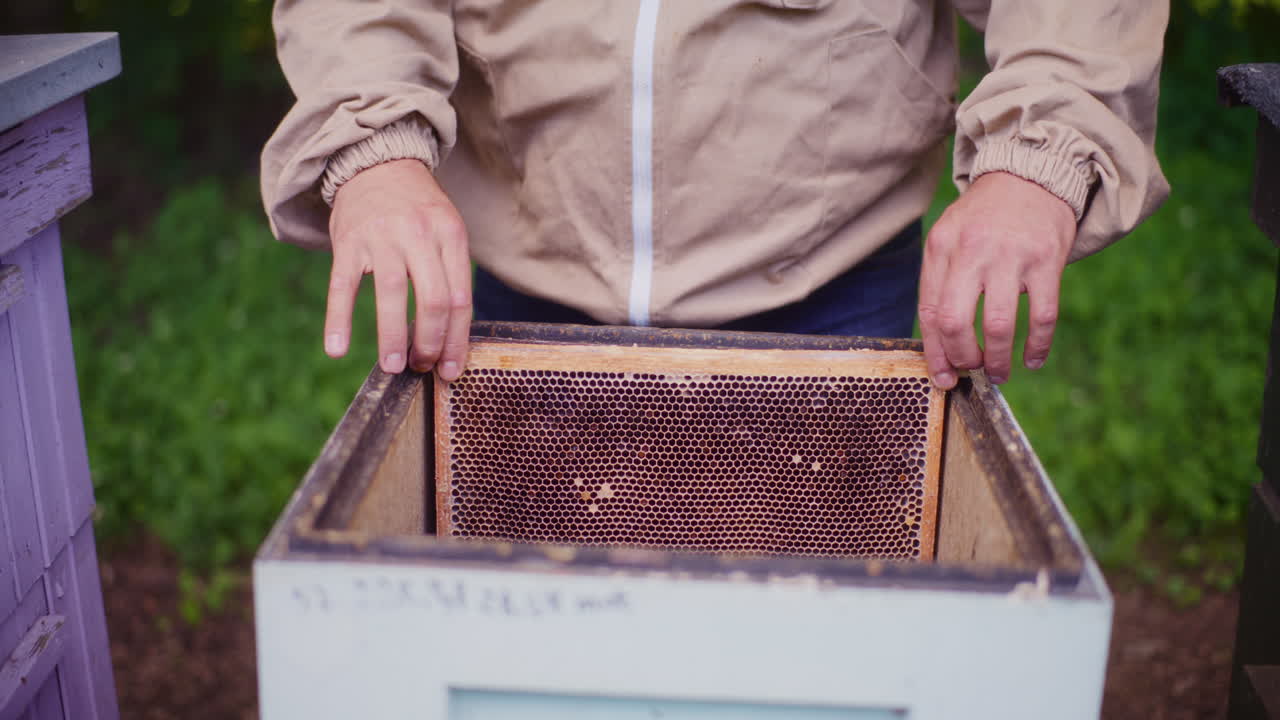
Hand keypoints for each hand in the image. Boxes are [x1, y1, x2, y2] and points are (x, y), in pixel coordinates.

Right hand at [326, 159, 470, 379]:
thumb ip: (452, 274)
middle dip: (430, 342)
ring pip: (391, 295)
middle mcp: (419, 234)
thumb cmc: (418, 210)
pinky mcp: (348, 241)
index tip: (450, 369)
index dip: (456, 340)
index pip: (461, 299)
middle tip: (422, 366)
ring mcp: (382, 236)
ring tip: (392, 366)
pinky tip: (337, 348)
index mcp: (451, 235)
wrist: (376, 163)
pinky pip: (342, 286)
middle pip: (433, 300)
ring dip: (392, 338)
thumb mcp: (447, 230)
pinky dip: (338, 320)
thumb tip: (452, 337)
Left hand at [918, 171, 1075, 388]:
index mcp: (941, 248)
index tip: (942, 377)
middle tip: (970, 370)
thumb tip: (939, 343)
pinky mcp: (1046, 260)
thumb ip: (941, 282)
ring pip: (998, 325)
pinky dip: (1038, 346)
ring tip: (999, 372)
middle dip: (961, 358)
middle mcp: (972, 252)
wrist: (1031, 174)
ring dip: (997, 360)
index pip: (930, 312)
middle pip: (956, 322)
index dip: (935, 352)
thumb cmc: (984, 218)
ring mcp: (1011, 256)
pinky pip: (1043, 315)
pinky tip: (1033, 359)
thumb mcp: (949, 238)